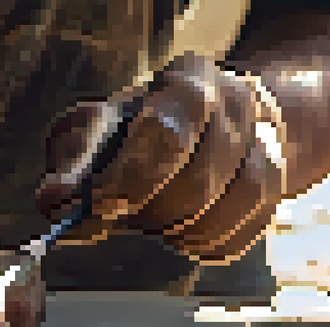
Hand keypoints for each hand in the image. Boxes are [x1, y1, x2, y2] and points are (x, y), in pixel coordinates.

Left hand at [35, 53, 287, 264]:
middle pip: (200, 177)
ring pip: (229, 204)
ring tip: (156, 226)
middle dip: (154, 210)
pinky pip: (243, 230)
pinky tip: (184, 236)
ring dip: (182, 229)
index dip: (132, 175)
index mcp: (187, 79)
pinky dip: (206, 243)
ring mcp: (264, 143)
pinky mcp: (274, 186)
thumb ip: (74, 163)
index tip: (102, 205)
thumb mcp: (100, 130)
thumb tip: (55, 201)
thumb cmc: (140, 131)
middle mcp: (236, 103)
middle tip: (126, 214)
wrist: (208, 129)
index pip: (168, 129)